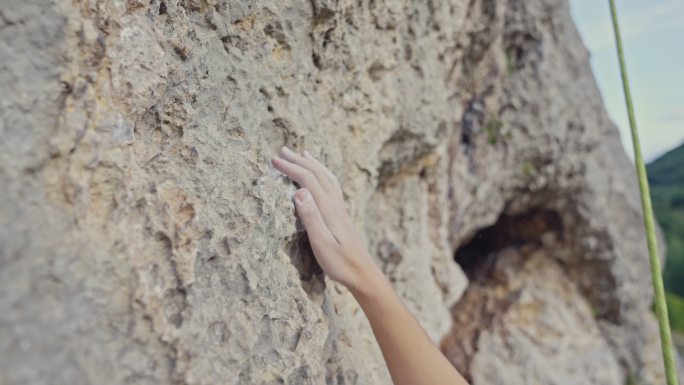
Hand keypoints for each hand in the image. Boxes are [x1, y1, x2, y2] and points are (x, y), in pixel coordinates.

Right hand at [271, 146, 378, 291]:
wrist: (362, 273)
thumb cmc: (340, 263)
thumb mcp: (321, 244)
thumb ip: (311, 217)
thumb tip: (300, 191)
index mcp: (328, 209)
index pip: (307, 180)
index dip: (291, 168)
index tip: (274, 160)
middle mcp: (336, 205)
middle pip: (317, 174)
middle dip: (299, 161)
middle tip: (282, 151)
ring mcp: (341, 209)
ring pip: (327, 178)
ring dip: (313, 164)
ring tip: (304, 154)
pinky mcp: (342, 215)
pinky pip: (332, 186)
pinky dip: (324, 174)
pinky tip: (321, 177)